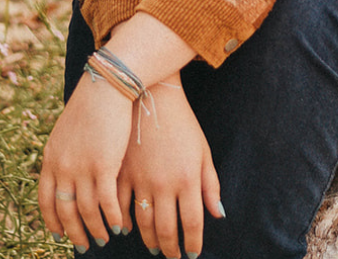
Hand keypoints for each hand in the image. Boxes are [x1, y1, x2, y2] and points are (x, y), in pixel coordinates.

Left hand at [38, 72, 131, 250]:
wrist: (106, 85)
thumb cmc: (92, 104)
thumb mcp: (68, 130)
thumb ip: (64, 153)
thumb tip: (66, 171)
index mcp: (51, 159)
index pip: (46, 201)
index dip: (53, 221)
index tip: (60, 234)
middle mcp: (62, 167)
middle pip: (65, 211)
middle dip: (75, 233)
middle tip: (85, 245)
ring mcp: (81, 168)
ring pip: (86, 211)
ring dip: (96, 229)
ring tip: (105, 238)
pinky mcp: (104, 165)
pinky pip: (106, 202)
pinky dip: (112, 217)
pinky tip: (120, 224)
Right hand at [118, 78, 221, 258]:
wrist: (153, 96)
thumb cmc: (183, 124)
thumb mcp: (202, 151)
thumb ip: (210, 185)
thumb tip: (218, 215)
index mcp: (188, 178)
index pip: (192, 224)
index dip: (192, 244)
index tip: (192, 254)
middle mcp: (164, 183)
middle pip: (166, 230)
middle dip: (171, 249)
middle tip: (173, 256)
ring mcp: (140, 179)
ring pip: (142, 223)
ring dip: (149, 240)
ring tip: (155, 247)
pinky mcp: (121, 172)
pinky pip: (119, 206)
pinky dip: (123, 222)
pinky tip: (128, 228)